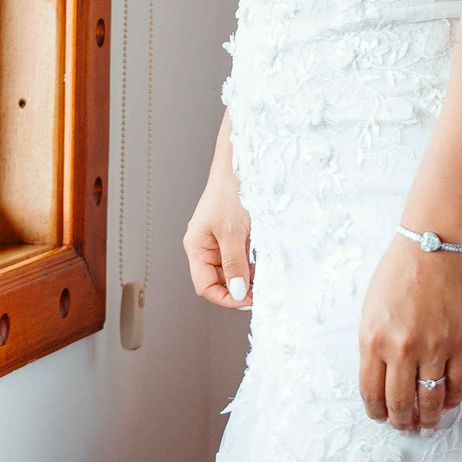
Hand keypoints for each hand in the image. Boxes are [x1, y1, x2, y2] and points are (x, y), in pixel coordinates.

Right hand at [184, 161, 253, 310]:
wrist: (242, 162)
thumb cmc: (231, 190)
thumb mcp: (233, 232)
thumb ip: (234, 264)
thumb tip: (236, 293)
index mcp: (196, 247)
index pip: (205, 286)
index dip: (225, 298)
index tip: (247, 300)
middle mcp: (206, 246)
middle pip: (219, 281)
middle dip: (238, 288)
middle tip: (261, 291)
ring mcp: (221, 240)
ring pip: (233, 270)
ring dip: (248, 276)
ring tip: (264, 276)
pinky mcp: (235, 234)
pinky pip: (242, 257)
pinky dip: (252, 263)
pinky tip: (264, 262)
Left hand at [357, 238, 461, 432]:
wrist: (433, 246)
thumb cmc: (399, 272)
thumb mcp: (370, 310)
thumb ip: (373, 346)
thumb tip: (380, 381)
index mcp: (373, 340)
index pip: (372, 393)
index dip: (377, 412)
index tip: (382, 418)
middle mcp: (401, 349)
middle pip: (400, 403)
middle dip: (402, 421)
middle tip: (405, 426)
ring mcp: (433, 347)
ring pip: (430, 399)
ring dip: (428, 418)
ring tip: (427, 424)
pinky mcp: (460, 343)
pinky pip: (457, 383)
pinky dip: (452, 399)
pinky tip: (448, 403)